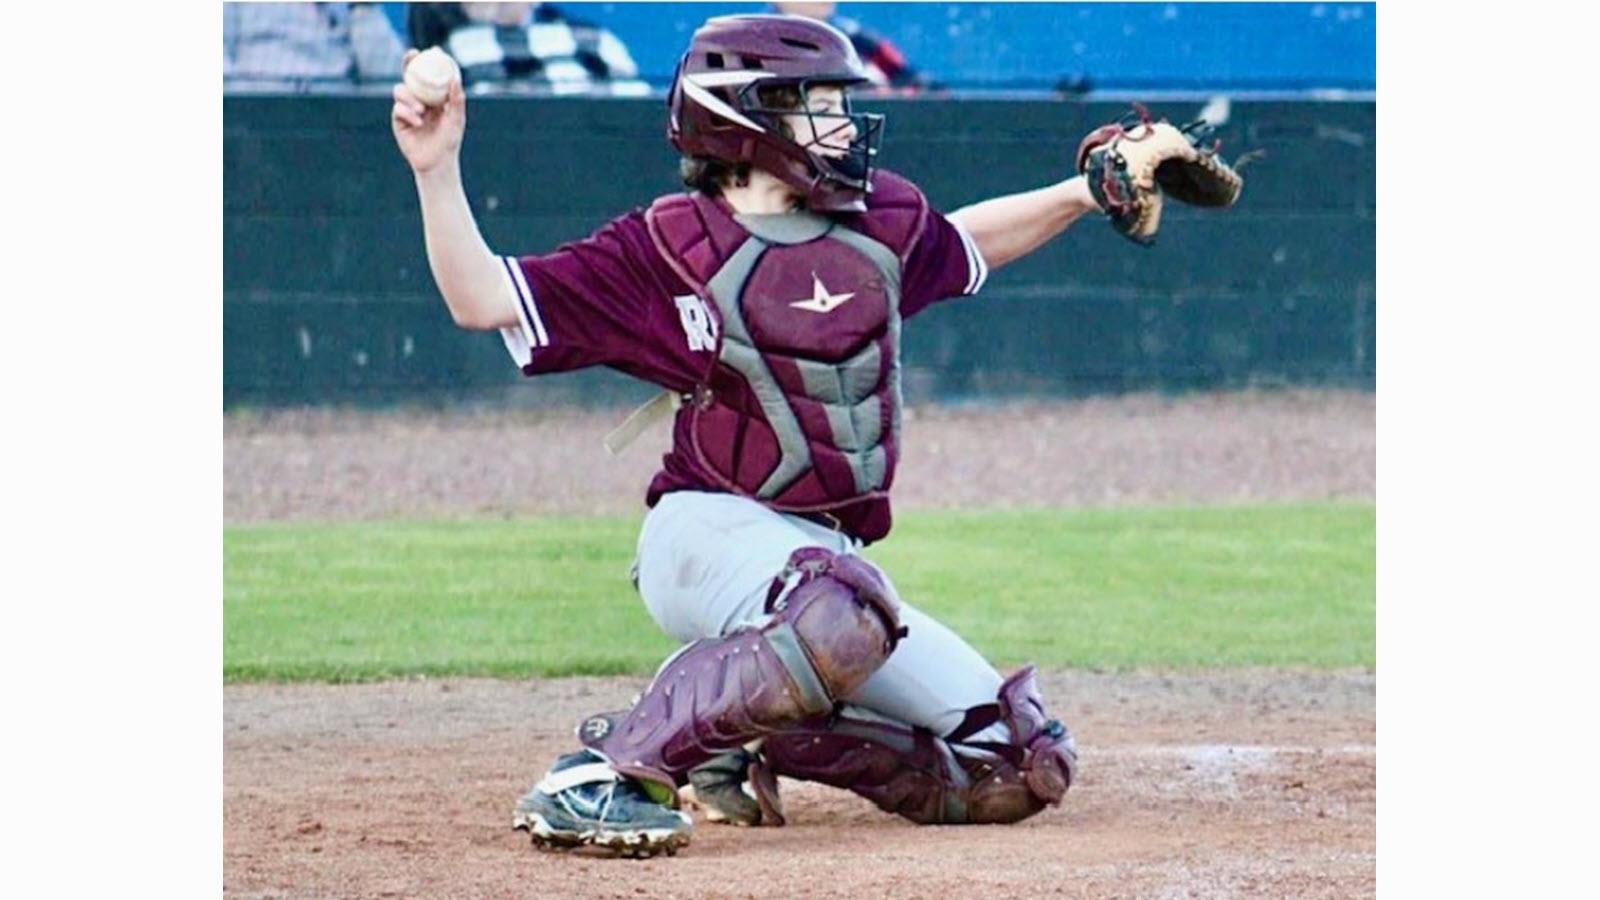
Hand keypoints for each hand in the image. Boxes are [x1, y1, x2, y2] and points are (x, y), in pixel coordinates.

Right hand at [391, 49, 465, 175]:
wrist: (436, 163)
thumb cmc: (449, 141)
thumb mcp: (456, 119)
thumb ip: (456, 100)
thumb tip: (456, 78)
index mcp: (434, 96)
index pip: (429, 74)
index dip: (429, 60)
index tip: (433, 50)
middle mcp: (419, 99)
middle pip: (409, 75)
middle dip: (408, 63)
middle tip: (411, 56)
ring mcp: (407, 108)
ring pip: (401, 90)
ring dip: (410, 97)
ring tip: (422, 110)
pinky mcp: (398, 120)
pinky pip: (398, 109)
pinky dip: (408, 113)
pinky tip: (418, 122)